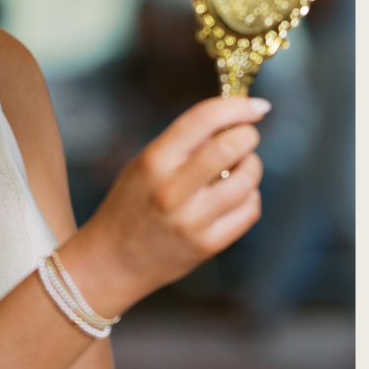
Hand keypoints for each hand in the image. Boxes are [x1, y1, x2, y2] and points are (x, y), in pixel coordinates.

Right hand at [69, 96, 266, 314]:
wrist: (112, 263)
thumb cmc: (130, 206)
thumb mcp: (143, 165)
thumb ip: (183, 144)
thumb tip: (231, 119)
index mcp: (154, 162)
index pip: (203, 120)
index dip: (236, 106)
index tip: (256, 105)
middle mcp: (173, 190)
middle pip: (231, 148)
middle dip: (249, 135)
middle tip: (247, 136)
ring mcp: (192, 221)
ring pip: (247, 180)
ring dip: (251, 166)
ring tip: (238, 168)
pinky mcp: (208, 245)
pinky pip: (249, 210)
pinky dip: (250, 197)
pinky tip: (235, 196)